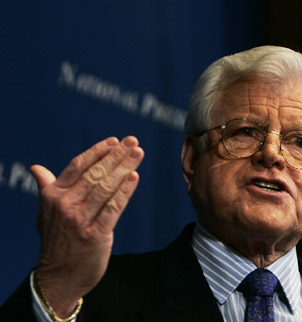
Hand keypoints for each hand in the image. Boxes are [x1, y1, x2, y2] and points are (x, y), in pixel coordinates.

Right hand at [32, 136, 143, 317]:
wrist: (59, 277)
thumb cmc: (56, 242)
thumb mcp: (46, 213)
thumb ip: (47, 188)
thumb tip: (36, 168)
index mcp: (53, 196)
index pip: (78, 166)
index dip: (97, 152)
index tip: (114, 141)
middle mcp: (65, 204)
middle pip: (95, 173)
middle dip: (116, 155)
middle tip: (133, 142)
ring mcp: (79, 219)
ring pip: (106, 187)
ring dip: (124, 167)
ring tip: (138, 154)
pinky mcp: (95, 233)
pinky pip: (113, 207)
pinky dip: (124, 191)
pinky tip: (134, 177)